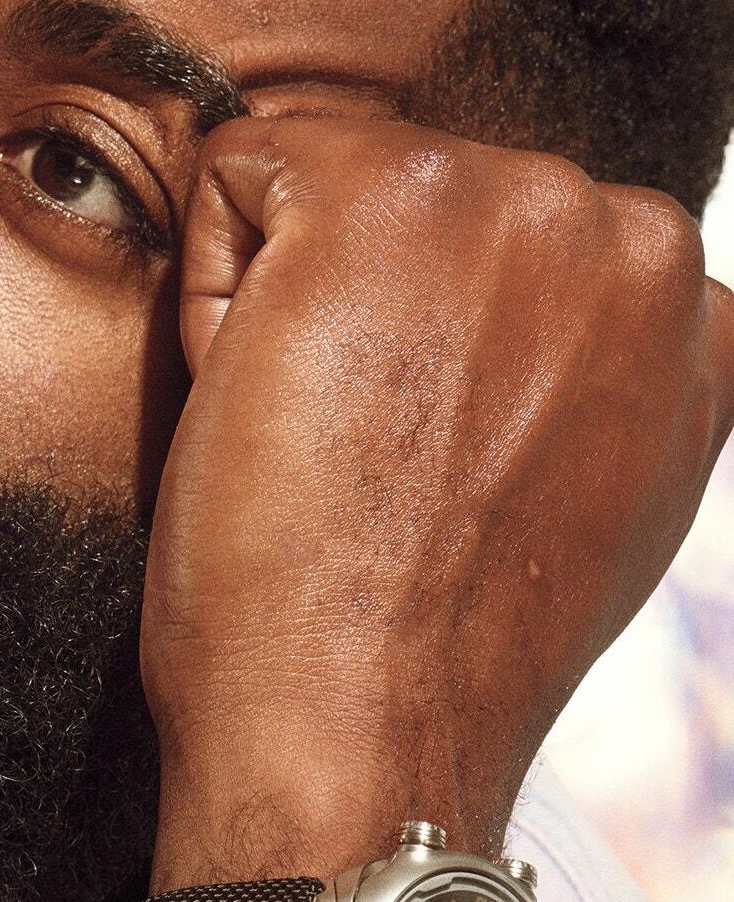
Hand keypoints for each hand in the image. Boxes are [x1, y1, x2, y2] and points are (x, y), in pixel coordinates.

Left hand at [140, 115, 733, 873]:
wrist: (362, 728)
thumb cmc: (437, 649)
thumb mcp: (590, 501)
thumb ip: (595, 382)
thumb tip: (543, 334)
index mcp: (691, 312)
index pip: (503, 253)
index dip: (429, 358)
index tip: (433, 471)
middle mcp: (635, 234)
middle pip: (422, 201)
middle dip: (366, 306)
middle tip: (372, 458)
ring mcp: (521, 201)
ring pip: (330, 184)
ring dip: (297, 298)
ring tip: (332, 440)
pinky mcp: (388, 193)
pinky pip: (240, 172)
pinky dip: (215, 288)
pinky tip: (266, 403)